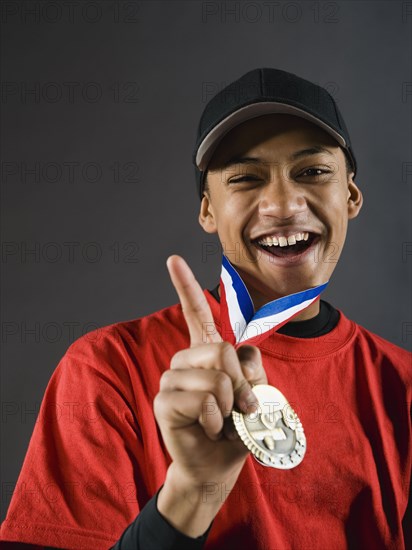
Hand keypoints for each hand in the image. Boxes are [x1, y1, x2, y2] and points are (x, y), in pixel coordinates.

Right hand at [154, 255, 266, 536]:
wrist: (219, 463)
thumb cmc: (238, 425)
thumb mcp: (257, 392)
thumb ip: (252, 368)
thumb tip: (241, 357)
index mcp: (206, 351)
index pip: (195, 312)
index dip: (185, 285)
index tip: (173, 259)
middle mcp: (185, 359)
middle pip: (223, 351)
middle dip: (243, 385)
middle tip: (240, 408)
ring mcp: (171, 378)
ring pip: (216, 379)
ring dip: (229, 407)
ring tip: (221, 420)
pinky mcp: (164, 401)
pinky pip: (203, 401)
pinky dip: (215, 420)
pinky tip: (206, 428)